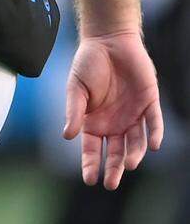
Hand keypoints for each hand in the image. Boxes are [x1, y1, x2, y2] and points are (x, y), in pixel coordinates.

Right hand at [63, 31, 162, 188]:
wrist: (109, 41)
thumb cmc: (88, 63)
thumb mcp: (76, 88)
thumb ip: (74, 111)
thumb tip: (67, 136)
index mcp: (94, 122)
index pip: (92, 149)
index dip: (91, 164)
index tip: (90, 179)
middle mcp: (115, 124)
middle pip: (116, 152)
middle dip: (114, 168)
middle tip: (111, 183)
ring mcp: (133, 115)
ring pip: (136, 142)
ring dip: (134, 154)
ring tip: (129, 164)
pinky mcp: (150, 103)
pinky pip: (154, 123)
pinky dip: (155, 134)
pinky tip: (154, 146)